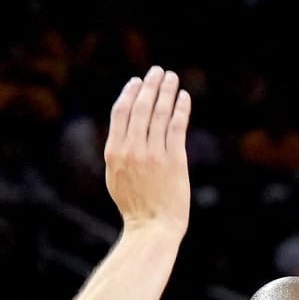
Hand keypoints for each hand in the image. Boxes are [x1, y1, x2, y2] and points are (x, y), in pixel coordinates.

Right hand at [104, 66, 191, 231]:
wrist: (152, 228)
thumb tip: (125, 128)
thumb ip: (118, 152)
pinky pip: (177, 126)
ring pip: (160, 113)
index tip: (137, 82)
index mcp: (114, 152)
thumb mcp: (116, 177)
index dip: (129, 93)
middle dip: (150, 85)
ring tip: (172, 77)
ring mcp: (154, 154)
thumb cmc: (135, 205)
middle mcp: (132, 150)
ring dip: (166, 91)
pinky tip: (184, 97)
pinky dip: (180, 108)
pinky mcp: (174, 160)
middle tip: (157, 71)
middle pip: (141, 107)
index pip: (121, 112)